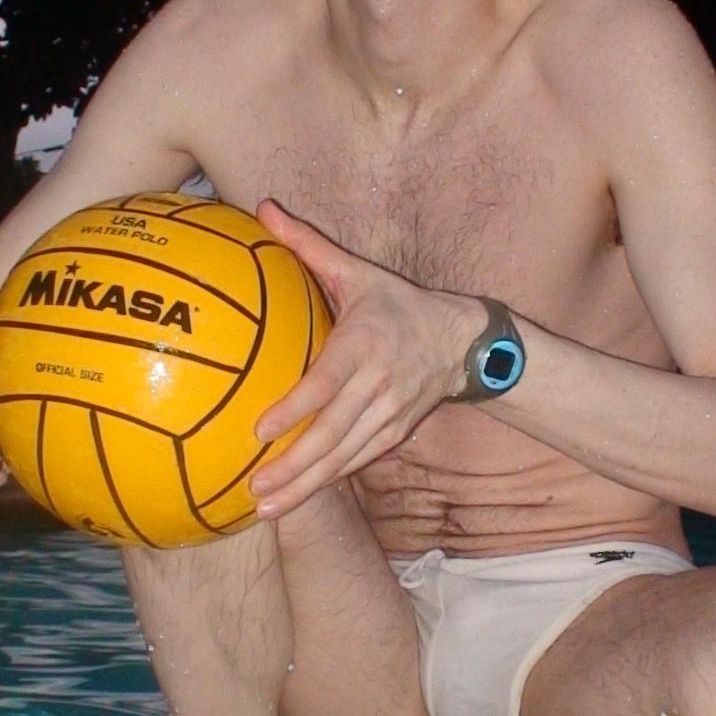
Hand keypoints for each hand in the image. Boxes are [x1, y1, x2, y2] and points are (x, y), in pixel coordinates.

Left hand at [248, 200, 480, 515]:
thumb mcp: (358, 272)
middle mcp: (379, 385)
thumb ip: (308, 245)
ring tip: (265, 507)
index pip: (326, 383)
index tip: (260, 429)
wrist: (462, 340)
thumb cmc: (397, 304)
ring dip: (306, 486)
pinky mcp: (397, 433)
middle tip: (254, 488)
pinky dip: (328, 482)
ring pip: (344, 457)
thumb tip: (262, 208)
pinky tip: (296, 499)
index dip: (295, 409)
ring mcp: (391, 414)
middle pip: (333, 434)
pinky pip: (359, 461)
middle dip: (293, 466)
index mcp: (364, 345)